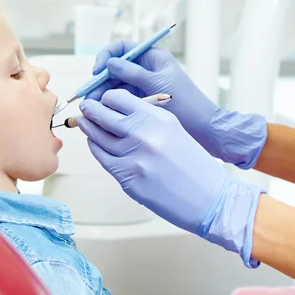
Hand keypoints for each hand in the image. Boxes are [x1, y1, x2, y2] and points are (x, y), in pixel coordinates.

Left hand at [77, 90, 263, 267]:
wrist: (210, 197)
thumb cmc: (194, 164)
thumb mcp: (174, 130)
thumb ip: (148, 119)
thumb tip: (120, 113)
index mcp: (158, 117)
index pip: (119, 98)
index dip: (107, 97)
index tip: (104, 99)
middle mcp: (144, 133)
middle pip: (104, 114)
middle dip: (91, 109)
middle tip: (86, 106)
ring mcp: (134, 156)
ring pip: (99, 136)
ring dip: (89, 128)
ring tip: (84, 122)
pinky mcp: (128, 178)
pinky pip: (103, 158)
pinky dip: (95, 148)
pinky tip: (94, 144)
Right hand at [87, 40, 266, 168]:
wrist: (203, 128)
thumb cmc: (186, 102)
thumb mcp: (158, 85)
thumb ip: (133, 73)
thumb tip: (110, 63)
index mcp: (152, 57)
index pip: (122, 47)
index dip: (106, 56)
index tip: (97, 70)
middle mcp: (145, 68)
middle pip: (115, 68)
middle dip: (100, 80)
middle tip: (87, 96)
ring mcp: (142, 84)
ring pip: (115, 85)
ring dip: (102, 94)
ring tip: (91, 108)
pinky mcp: (141, 100)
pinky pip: (120, 98)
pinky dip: (110, 104)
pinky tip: (101, 114)